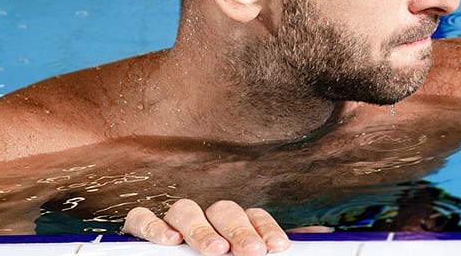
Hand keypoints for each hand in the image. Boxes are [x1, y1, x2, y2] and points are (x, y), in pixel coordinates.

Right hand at [123, 199, 290, 254]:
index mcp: (234, 225)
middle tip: (251, 252)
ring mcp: (175, 223)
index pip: (254, 216)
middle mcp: (206, 219)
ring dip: (201, 228)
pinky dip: (153, 225)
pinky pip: (142, 218)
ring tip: (215, 250)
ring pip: (186, 209)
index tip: (277, 247)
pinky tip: (169, 241)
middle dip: (239, 229)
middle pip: (224, 209)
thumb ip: (275, 245)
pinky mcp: (142, 231)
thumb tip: (318, 236)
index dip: (266, 229)